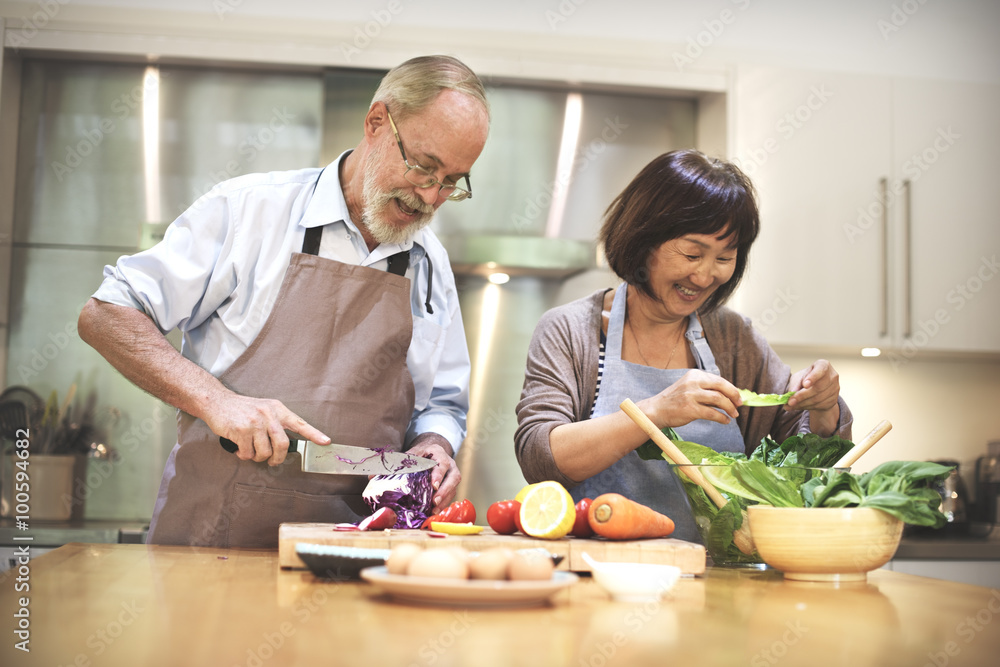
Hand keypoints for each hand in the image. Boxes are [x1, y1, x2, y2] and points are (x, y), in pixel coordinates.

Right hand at [206, 393, 330, 465]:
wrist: (217, 402)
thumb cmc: (242, 409)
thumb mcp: (264, 408)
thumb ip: (276, 422)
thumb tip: (287, 444)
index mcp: (277, 409)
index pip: (299, 423)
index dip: (314, 434)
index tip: (326, 441)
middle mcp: (268, 414)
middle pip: (283, 445)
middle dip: (277, 459)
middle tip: (271, 461)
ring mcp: (255, 422)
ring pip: (265, 452)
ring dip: (257, 457)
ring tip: (250, 450)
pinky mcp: (241, 430)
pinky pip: (248, 454)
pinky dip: (244, 455)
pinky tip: (240, 448)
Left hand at [406, 433, 460, 511]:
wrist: (434, 452)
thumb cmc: (423, 453)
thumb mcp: (416, 452)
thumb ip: (409, 458)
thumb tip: (396, 468)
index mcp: (441, 455)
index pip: (442, 464)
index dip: (439, 475)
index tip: (433, 485)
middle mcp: (451, 466)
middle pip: (453, 478)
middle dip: (444, 491)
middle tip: (435, 501)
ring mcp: (453, 477)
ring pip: (453, 489)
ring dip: (444, 500)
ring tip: (434, 510)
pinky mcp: (452, 487)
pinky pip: (450, 496)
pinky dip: (443, 505)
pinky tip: (434, 512)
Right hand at [641, 369, 740, 428]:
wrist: (656, 410)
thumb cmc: (675, 400)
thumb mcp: (689, 388)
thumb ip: (706, 390)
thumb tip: (729, 396)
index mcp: (694, 374)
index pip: (718, 379)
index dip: (731, 389)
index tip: (738, 397)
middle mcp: (692, 382)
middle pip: (721, 386)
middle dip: (734, 395)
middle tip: (739, 404)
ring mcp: (691, 395)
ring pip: (719, 399)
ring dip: (730, 407)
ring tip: (734, 414)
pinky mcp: (690, 409)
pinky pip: (712, 413)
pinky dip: (721, 417)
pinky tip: (725, 421)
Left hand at [786, 359, 840, 434]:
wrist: (816, 388)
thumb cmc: (806, 378)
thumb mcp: (799, 377)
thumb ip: (796, 384)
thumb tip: (792, 393)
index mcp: (823, 365)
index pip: (821, 370)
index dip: (813, 377)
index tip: (805, 385)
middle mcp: (832, 376)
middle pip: (818, 388)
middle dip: (802, 396)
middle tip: (790, 401)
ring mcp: (835, 388)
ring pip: (818, 399)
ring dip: (802, 404)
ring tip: (790, 405)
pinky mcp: (834, 400)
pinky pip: (819, 405)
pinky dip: (806, 407)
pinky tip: (798, 406)